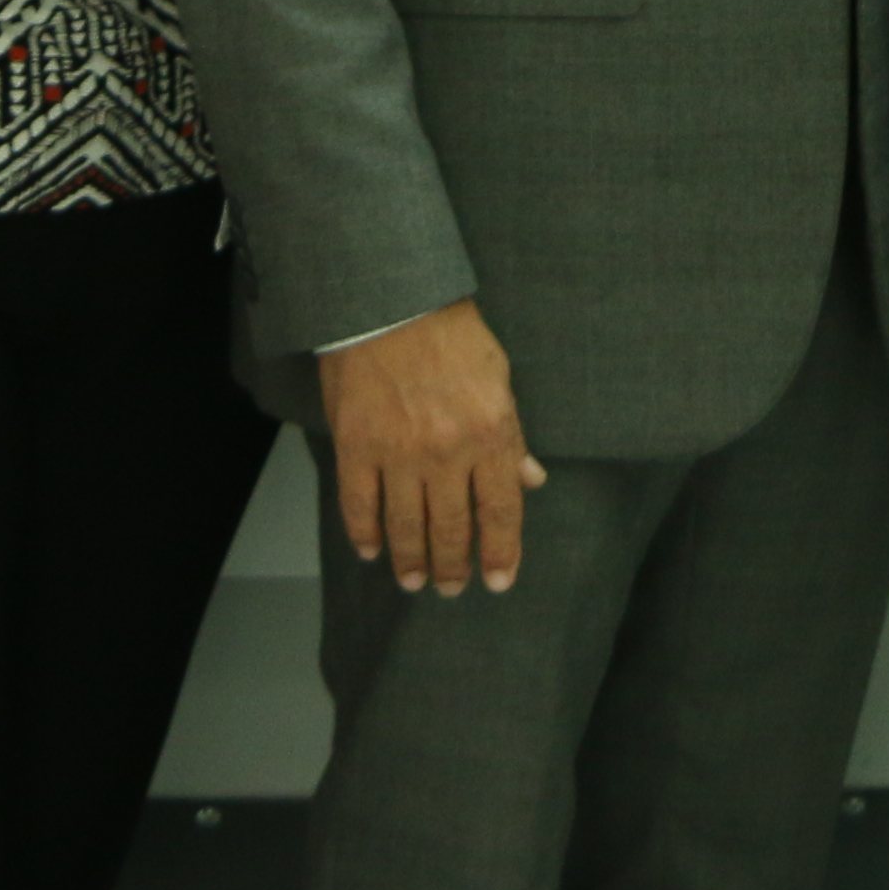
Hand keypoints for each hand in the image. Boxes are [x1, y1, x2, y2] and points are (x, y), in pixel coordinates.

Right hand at [324, 301, 542, 595]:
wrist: (392, 301)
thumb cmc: (452, 334)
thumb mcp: (499, 378)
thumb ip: (513, 434)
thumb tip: (531, 479)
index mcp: (491, 434)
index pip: (501, 512)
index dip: (501, 553)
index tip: (499, 580)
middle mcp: (448, 452)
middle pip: (454, 529)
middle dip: (455, 567)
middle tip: (452, 588)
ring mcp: (399, 453)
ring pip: (407, 526)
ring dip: (412, 561)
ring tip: (414, 580)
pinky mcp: (357, 445)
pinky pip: (360, 504)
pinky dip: (365, 533)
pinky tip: (371, 550)